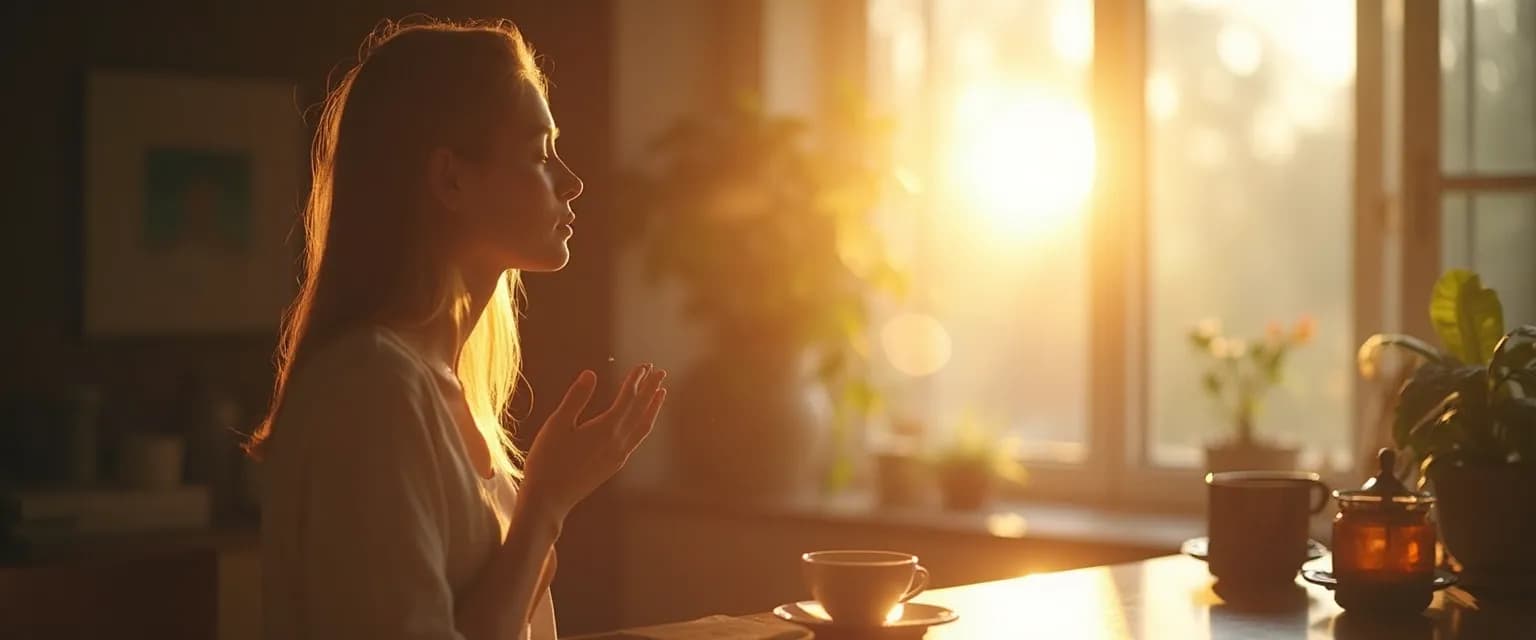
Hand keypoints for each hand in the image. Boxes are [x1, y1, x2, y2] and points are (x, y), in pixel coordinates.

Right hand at [520, 364, 667, 522]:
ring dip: (652, 408)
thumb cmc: (548, 460)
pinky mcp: (614, 465)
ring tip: (660, 393)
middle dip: (650, 389)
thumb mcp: (558, 424)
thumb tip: (591, 374)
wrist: (549, 499)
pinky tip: (641, 422)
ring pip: (643, 426)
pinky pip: (636, 439)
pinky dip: (644, 425)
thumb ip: (576, 398)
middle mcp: (619, 442)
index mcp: (607, 428)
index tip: (644, 365)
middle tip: (660, 372)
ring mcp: (619, 455)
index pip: (628, 398)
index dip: (636, 380)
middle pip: (640, 410)